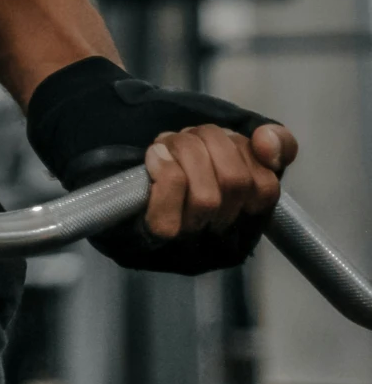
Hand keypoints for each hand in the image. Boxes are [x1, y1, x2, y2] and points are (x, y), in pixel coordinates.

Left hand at [140, 120, 297, 247]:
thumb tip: (268, 142)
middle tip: (188, 139)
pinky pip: (173, 193)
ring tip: (169, 148)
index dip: (248, 150)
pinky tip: (155, 157)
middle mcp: (220, 243)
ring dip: (185, 152)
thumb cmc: (178, 150)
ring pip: (207, 194)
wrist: (112, 160)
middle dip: (210, 144)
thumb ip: (271, 141)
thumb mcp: (230, 140)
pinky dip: (165, 165)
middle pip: (236, 184)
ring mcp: (187, 246)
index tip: (228, 138)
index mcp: (244, 221)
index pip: (267, 188)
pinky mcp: (155, 237)